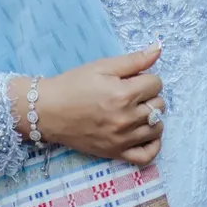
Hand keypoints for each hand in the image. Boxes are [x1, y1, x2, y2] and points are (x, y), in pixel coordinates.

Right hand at [10, 44, 165, 164]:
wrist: (47, 111)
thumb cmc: (73, 85)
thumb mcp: (102, 66)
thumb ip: (134, 60)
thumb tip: (158, 50)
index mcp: (124, 94)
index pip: (156, 84)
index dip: (146, 78)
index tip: (132, 80)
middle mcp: (126, 119)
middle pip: (159, 105)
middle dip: (149, 96)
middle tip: (132, 94)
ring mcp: (122, 140)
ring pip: (157, 128)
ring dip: (152, 117)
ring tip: (137, 111)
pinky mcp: (115, 154)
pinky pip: (146, 156)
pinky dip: (153, 145)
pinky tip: (145, 133)